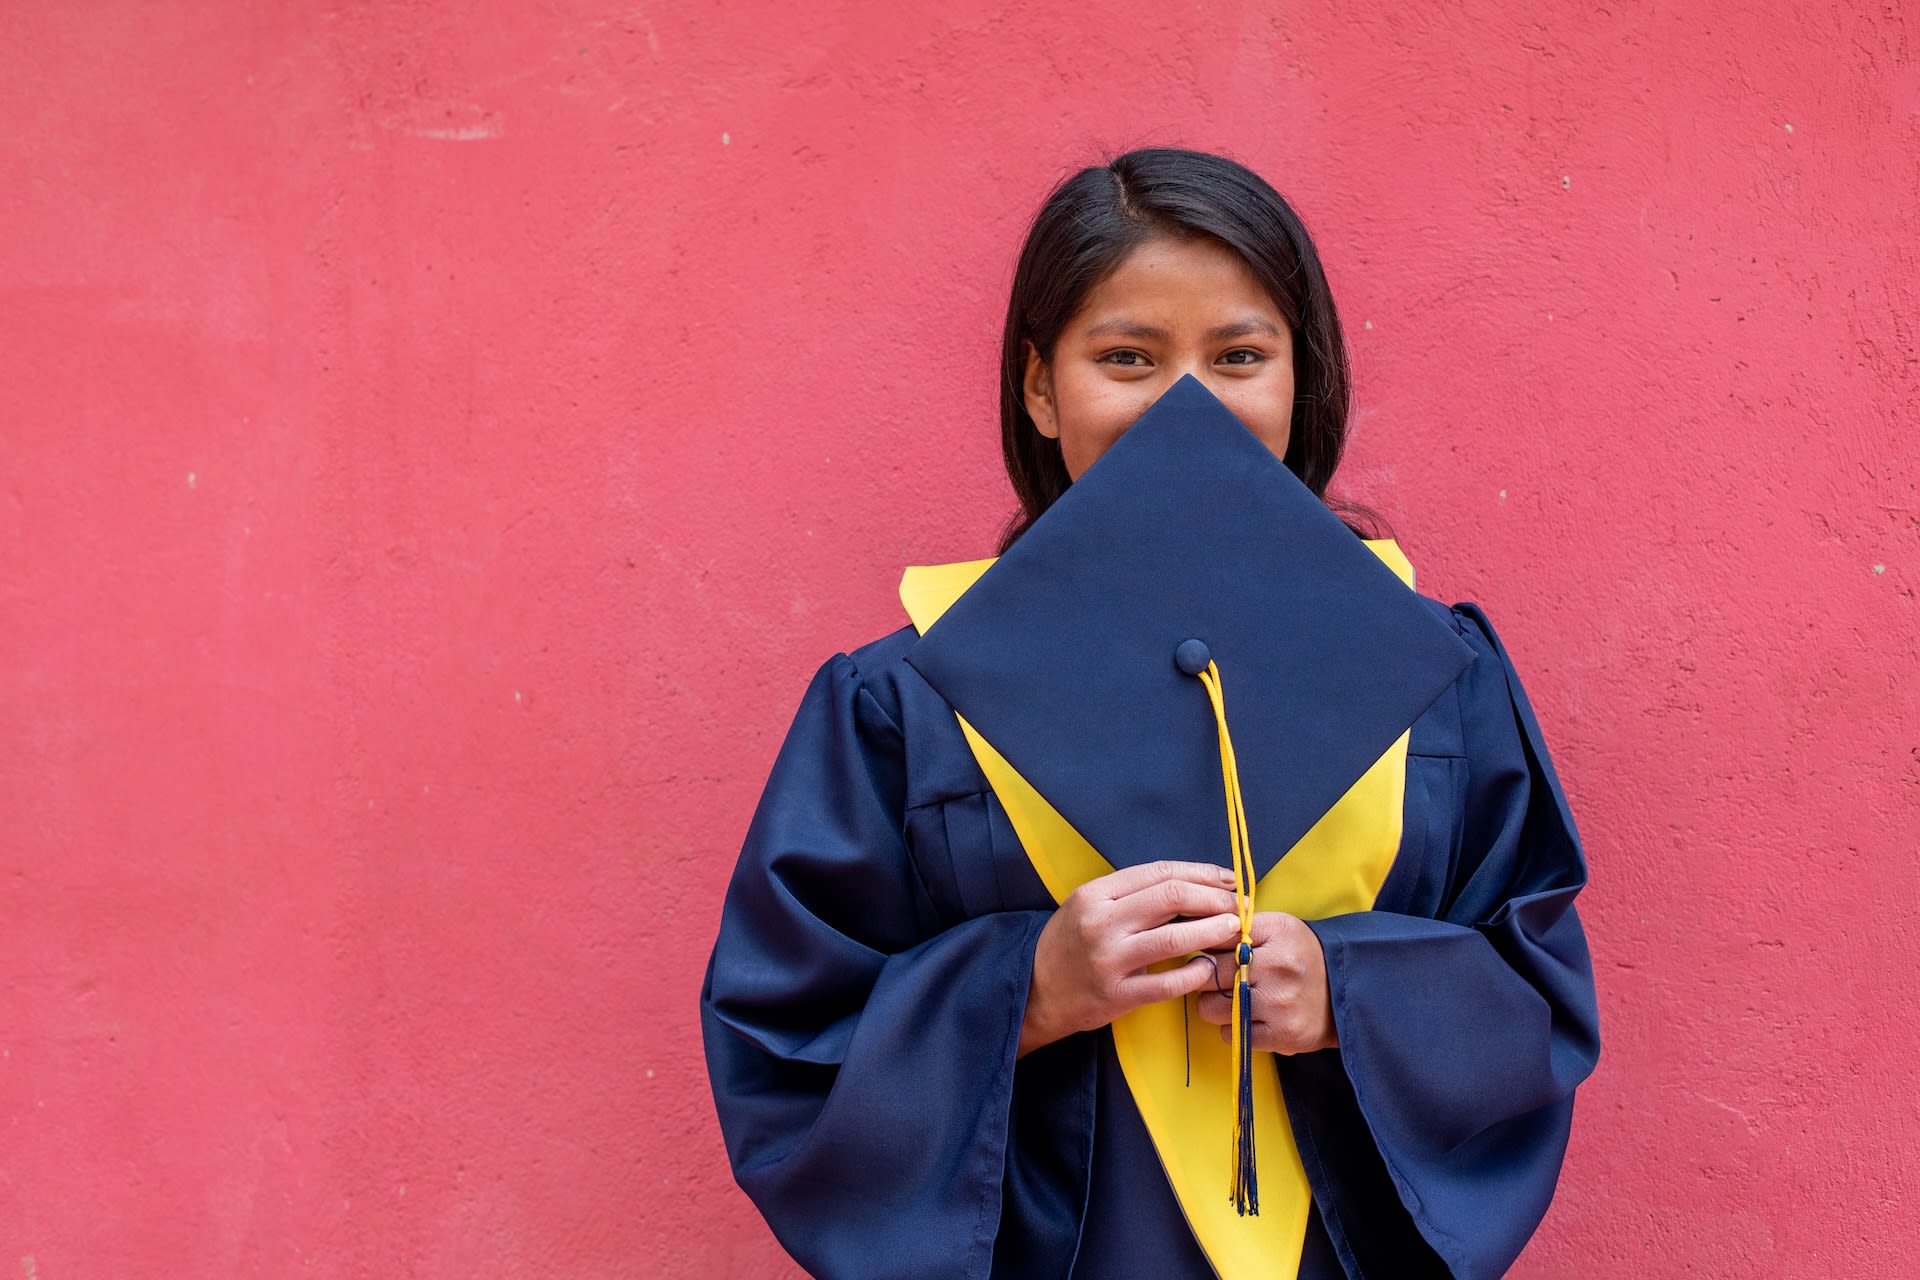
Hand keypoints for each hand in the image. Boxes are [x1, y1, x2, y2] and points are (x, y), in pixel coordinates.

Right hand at [1019, 861, 1243, 1056]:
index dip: (1200, 874)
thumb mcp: (1091, 906)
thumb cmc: (1070, 943)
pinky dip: (1194, 975)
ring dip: (1211, 932)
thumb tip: (1192, 886)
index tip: (1228, 881)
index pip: (1159, 873)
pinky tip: (1208, 969)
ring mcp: (1109, 960)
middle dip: (1213, 899)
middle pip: (1170, 898)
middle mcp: (1101, 923)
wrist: (1034, 989)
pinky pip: (1166, 984)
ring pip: (1173, 939)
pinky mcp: (1116, 995)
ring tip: (1233, 930)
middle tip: (1237, 906)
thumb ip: (1133, 895)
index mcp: (1096, 894)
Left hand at [1195, 911, 1336, 1054]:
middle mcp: (1278, 966)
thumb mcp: (1276, 928)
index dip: (1204, 945)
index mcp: (1276, 932)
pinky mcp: (1283, 1034)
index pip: (1216, 935)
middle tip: (1216, 978)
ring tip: (1232, 999)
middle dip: (1204, 977)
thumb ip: (1237, 928)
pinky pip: (1231, 1034)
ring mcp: (1280, 1003)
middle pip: (1208, 972)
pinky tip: (1249, 1017)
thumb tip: (1192, 929)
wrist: (1345, 989)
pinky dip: (1233, 1028)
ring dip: (1214, 1005)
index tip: (1206, 951)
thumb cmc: (1300, 955)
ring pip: (1211, 1007)